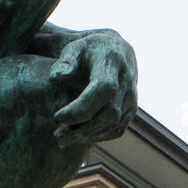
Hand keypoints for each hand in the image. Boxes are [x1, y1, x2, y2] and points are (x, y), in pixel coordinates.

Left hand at [49, 29, 137, 147]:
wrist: (113, 49)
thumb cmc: (86, 50)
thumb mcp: (72, 49)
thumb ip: (64, 62)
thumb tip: (55, 78)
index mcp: (111, 61)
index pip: (103, 89)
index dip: (81, 107)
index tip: (57, 118)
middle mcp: (127, 80)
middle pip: (110, 113)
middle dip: (82, 129)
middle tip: (57, 136)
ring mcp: (132, 95)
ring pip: (114, 124)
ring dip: (87, 136)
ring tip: (62, 138)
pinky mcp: (132, 108)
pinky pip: (117, 129)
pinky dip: (97, 136)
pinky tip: (77, 135)